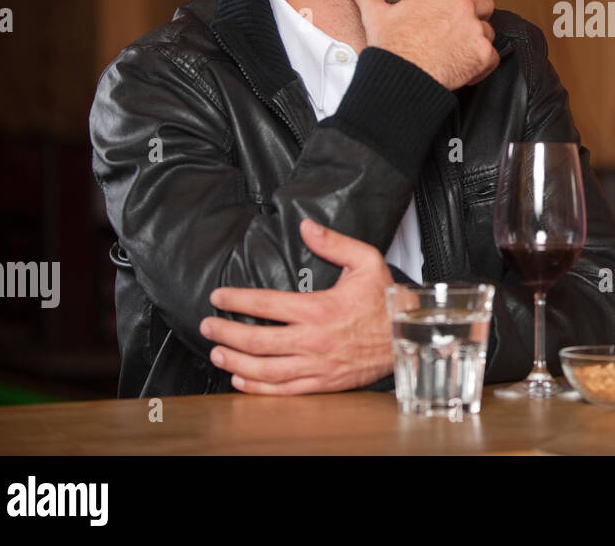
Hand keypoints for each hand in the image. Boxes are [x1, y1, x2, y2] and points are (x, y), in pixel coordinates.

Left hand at [199, 219, 393, 394]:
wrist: (406, 335)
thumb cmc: (386, 299)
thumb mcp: (366, 261)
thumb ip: (333, 242)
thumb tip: (306, 226)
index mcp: (319, 308)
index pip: (266, 304)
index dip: (236, 300)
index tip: (218, 297)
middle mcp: (313, 339)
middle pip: (257, 339)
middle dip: (226, 333)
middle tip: (207, 326)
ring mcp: (316, 365)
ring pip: (265, 369)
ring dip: (236, 361)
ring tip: (217, 354)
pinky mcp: (322, 382)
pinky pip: (283, 389)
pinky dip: (257, 387)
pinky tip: (241, 379)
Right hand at [342, 0, 500, 89]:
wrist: (403, 77)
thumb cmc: (391, 46)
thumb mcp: (375, 14)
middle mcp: (462, 7)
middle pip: (485, 4)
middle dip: (481, 11)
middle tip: (471, 22)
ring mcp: (475, 30)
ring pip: (489, 30)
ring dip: (479, 38)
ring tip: (461, 49)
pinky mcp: (482, 54)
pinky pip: (493, 55)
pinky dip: (484, 62)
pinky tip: (469, 67)